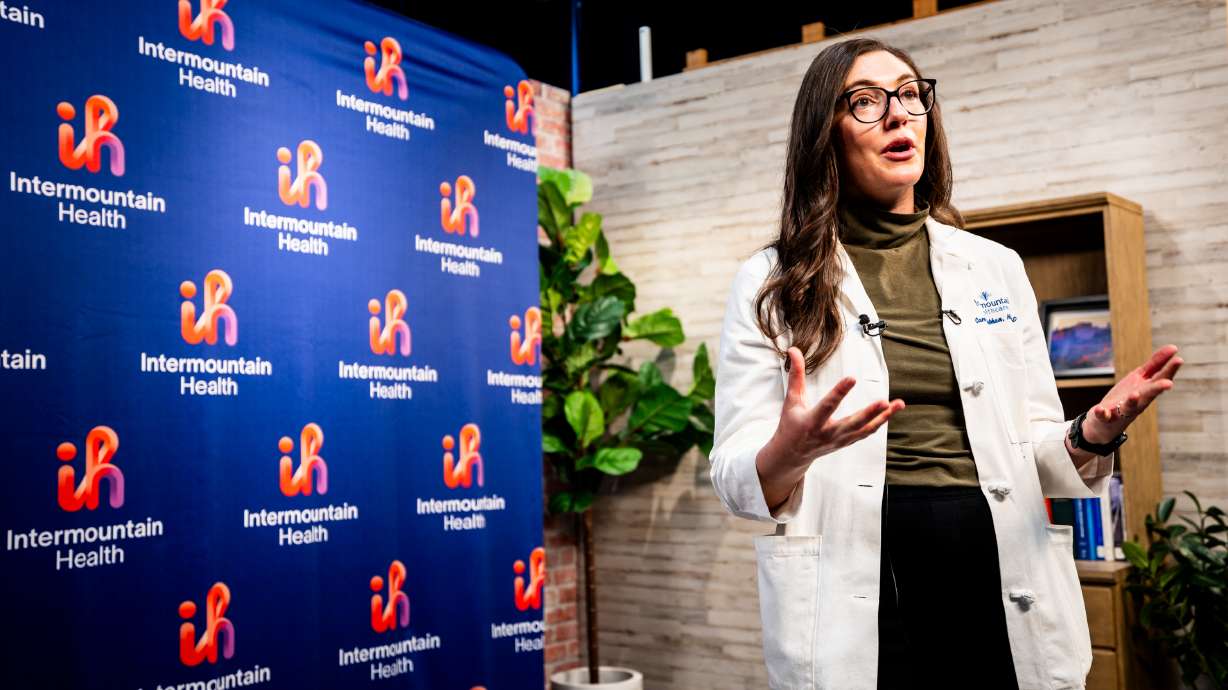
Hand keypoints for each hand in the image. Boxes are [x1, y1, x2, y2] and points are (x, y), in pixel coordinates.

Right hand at [767, 346, 904, 468]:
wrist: (792, 454)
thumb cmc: (791, 425)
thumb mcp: (791, 400)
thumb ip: (795, 375)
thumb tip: (794, 351)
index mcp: (812, 422)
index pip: (828, 405)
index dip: (840, 392)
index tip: (852, 378)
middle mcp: (828, 433)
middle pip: (853, 423)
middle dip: (869, 413)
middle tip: (883, 402)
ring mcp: (839, 440)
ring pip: (865, 429)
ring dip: (883, 417)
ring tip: (898, 404)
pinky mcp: (846, 442)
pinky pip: (866, 433)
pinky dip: (879, 423)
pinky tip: (890, 412)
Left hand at [1082, 344, 1181, 443]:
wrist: (1105, 422)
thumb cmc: (1128, 397)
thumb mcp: (1140, 379)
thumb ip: (1155, 364)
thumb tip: (1173, 348)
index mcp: (1147, 391)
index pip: (1160, 379)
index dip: (1169, 370)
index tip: (1179, 359)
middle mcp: (1138, 402)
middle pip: (1149, 394)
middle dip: (1157, 389)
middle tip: (1169, 384)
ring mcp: (1122, 411)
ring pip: (1129, 407)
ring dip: (1132, 401)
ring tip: (1134, 394)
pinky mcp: (1105, 417)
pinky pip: (1103, 416)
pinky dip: (1102, 413)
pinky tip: (1099, 409)